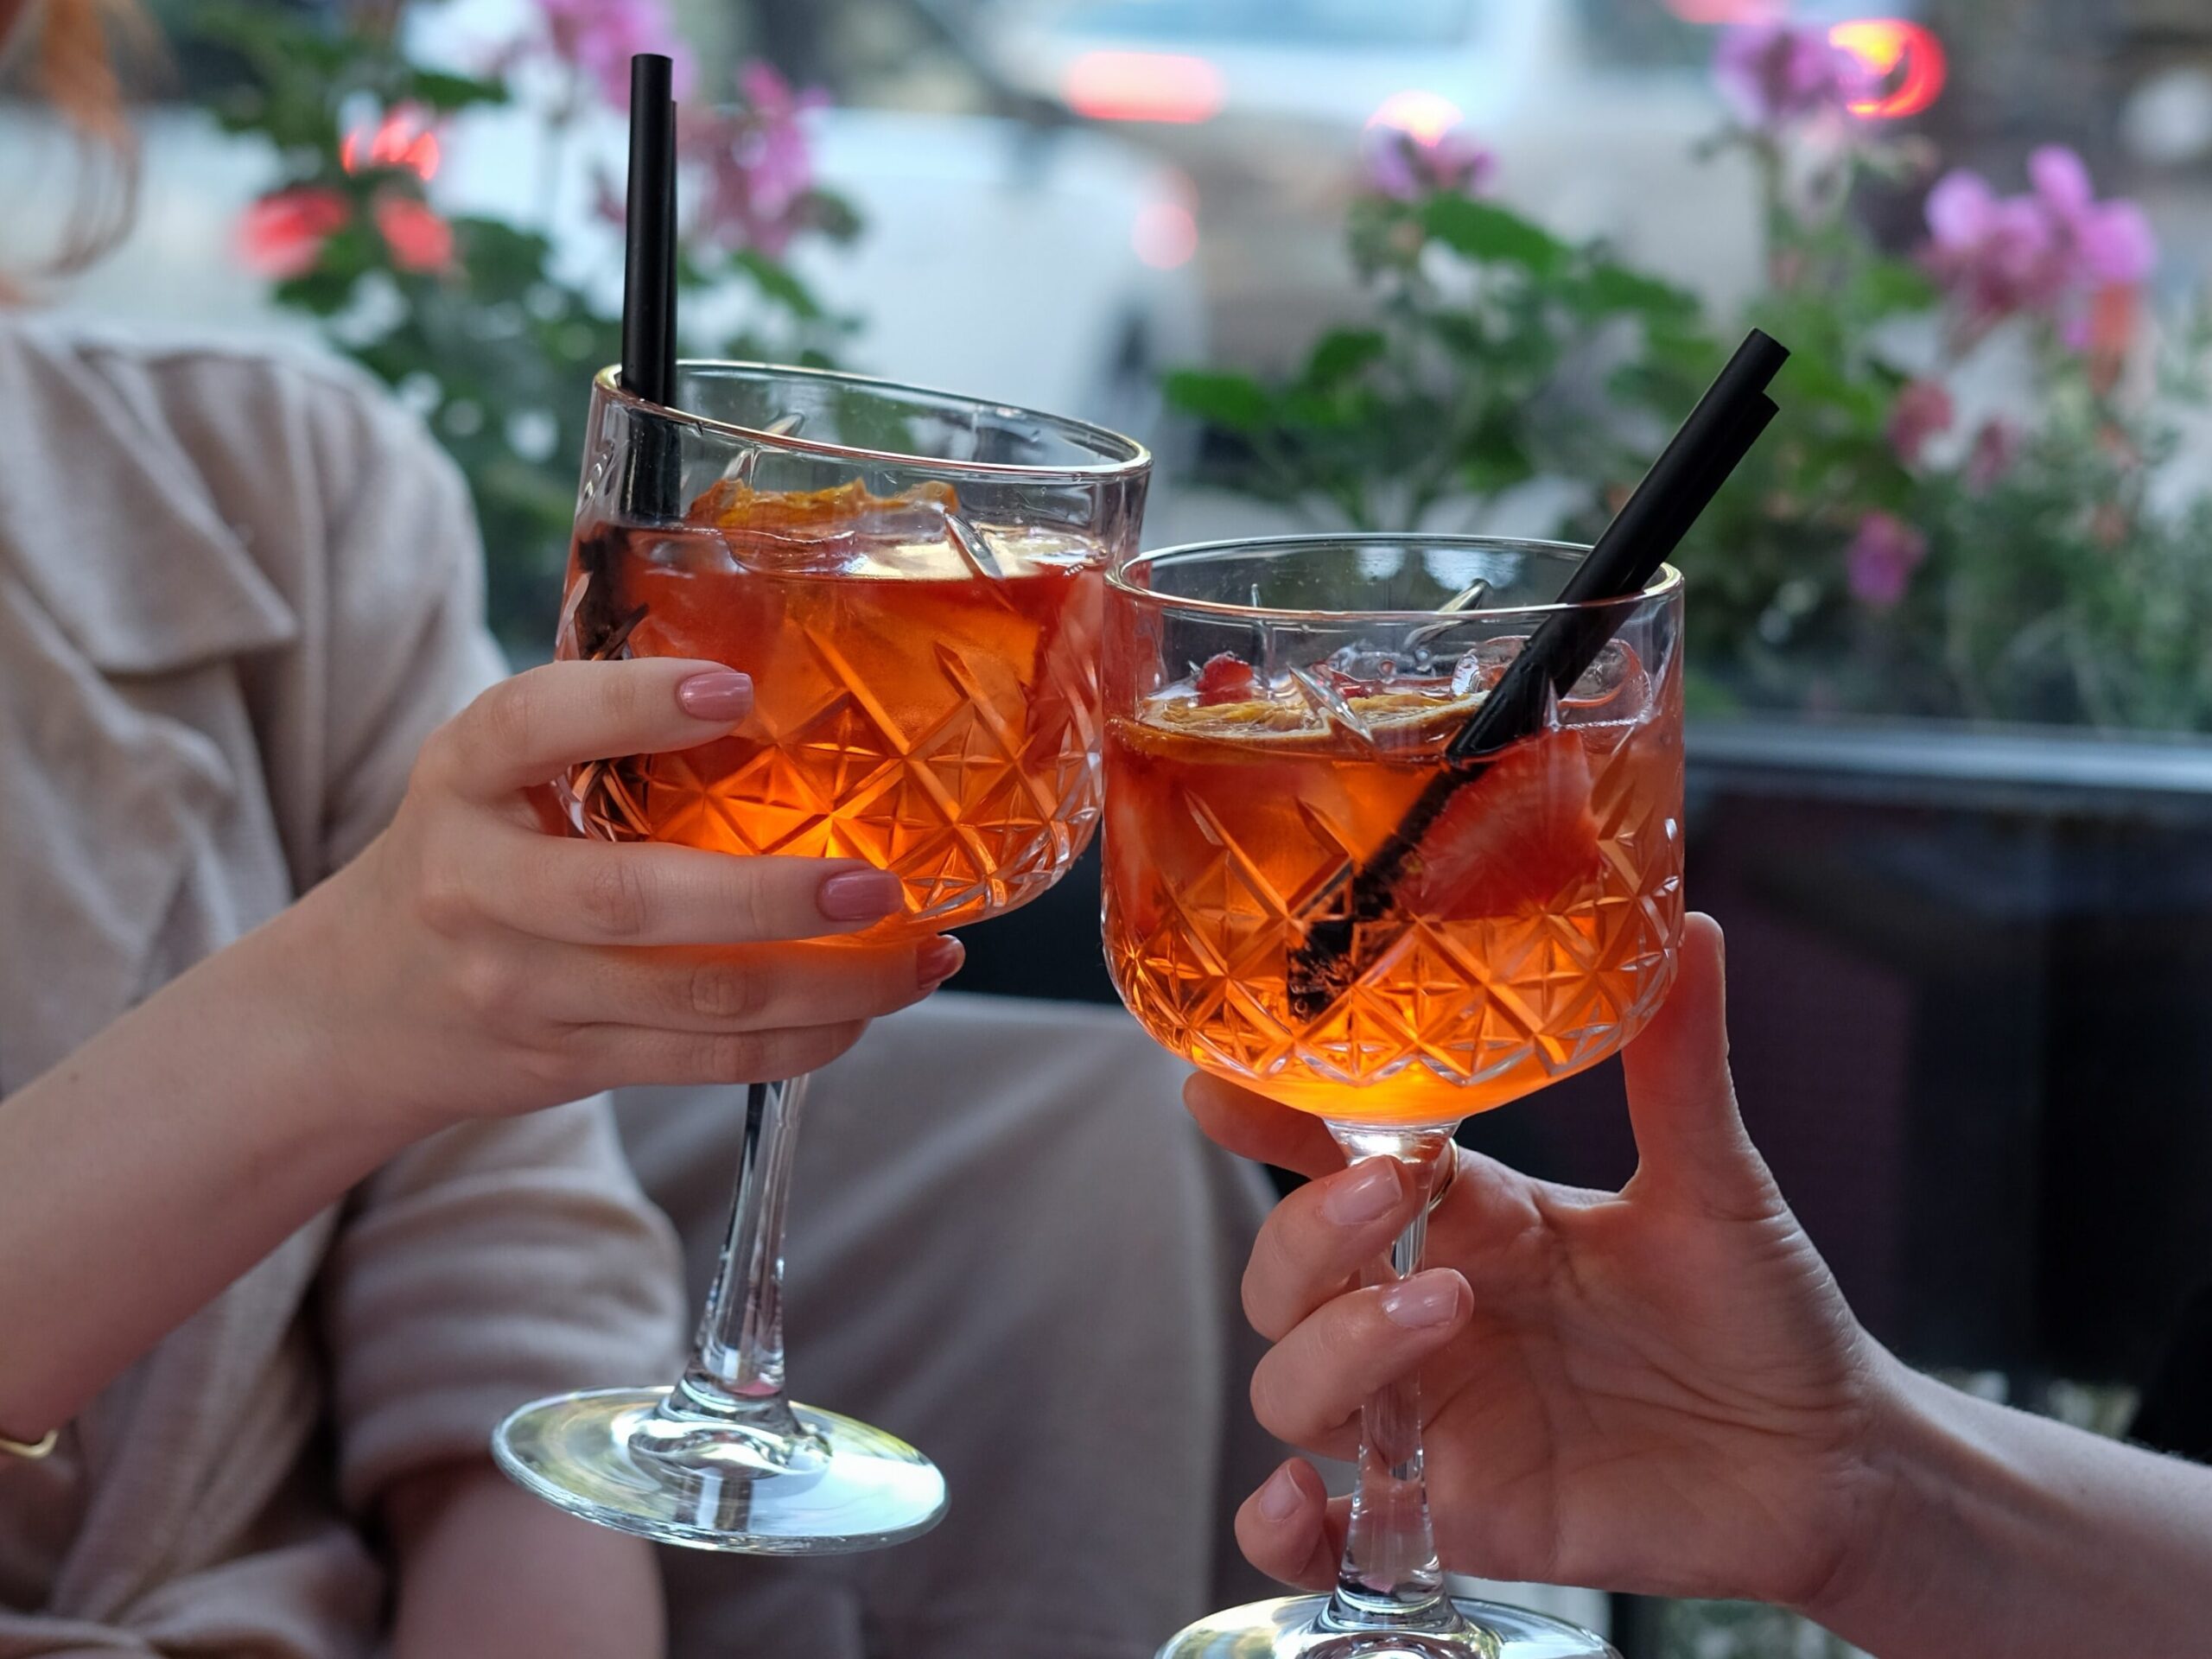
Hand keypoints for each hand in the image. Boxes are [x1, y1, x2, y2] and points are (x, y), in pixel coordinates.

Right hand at [294, 658, 957, 1131]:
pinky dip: (803, 1039)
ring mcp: (522, 988)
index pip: (532, 725)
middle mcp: (479, 888)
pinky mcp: (570, 1060)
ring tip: (921, 953)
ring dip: (829, 984)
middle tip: (877, 882)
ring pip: (693, 1000)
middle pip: (632, 901)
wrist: (361, 1004)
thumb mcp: (492, 771)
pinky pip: (705, 1061)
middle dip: (772, 898)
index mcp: (461, 777)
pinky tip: (870, 1006)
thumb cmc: (469, 853)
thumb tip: (784, 680)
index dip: (630, 704)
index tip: (733, 689)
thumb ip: (596, 731)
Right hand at [1191, 915, 1898, 1611]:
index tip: (1217, 1082)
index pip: (1329, 1156)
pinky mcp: (1454, 1513)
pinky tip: (1307, 1503)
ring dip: (1334, 1347)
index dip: (1263, 1118)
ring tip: (1444, 1312)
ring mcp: (1432, 1414)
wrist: (1827, 1461)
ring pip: (1292, 1384)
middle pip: (1286, 1273)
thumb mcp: (1714, 1183)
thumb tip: (1690, 931)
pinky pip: (1326, 1537)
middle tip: (1394, 1197)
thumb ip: (1678, 1067)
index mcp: (1471, 1215)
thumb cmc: (1762, 1311)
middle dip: (1308, 1229)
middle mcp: (1426, 1307)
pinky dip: (1286, 1528)